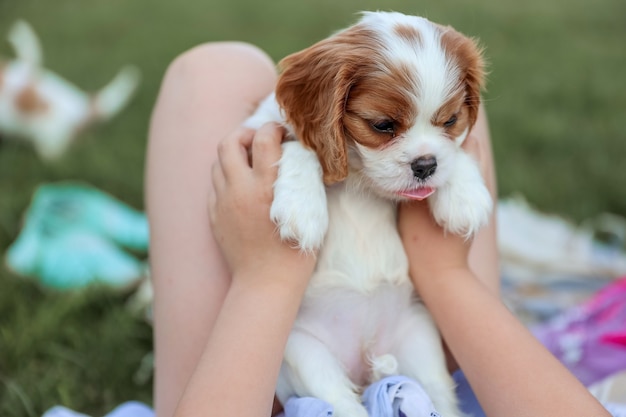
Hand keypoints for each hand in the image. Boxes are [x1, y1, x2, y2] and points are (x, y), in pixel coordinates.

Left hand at [209, 123, 315, 285]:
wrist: (266, 283)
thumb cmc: (295, 251)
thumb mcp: (307, 211)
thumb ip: (299, 180)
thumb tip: (298, 155)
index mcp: (266, 188)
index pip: (263, 138)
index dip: (273, 128)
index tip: (281, 133)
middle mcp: (240, 191)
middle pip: (229, 142)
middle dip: (244, 134)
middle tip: (259, 142)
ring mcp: (223, 203)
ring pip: (217, 162)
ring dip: (234, 156)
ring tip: (250, 164)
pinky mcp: (213, 216)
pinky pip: (214, 186)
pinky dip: (226, 178)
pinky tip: (241, 188)